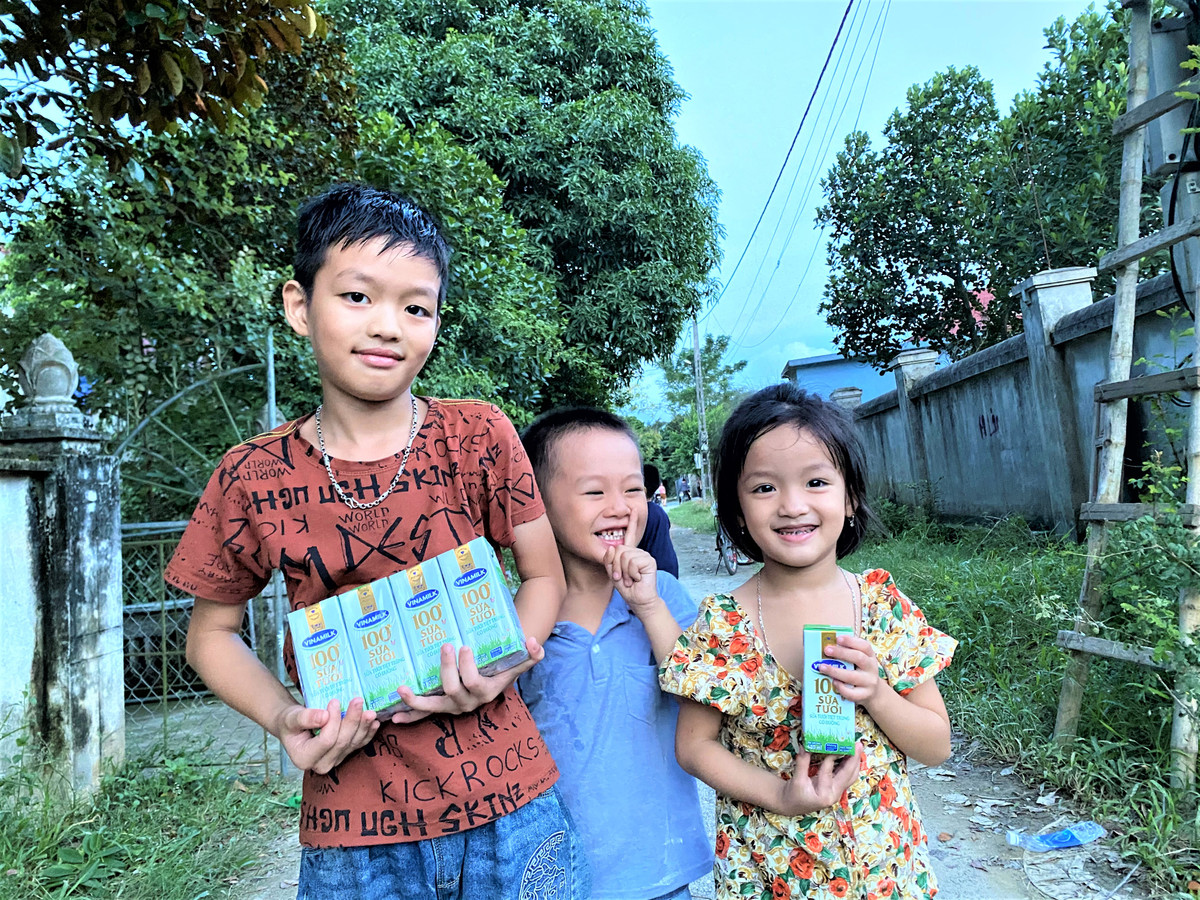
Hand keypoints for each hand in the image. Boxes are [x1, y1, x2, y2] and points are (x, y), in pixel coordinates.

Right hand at [277, 697, 378, 774]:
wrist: (295, 726)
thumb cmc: (290, 722)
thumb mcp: (292, 718)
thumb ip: (305, 718)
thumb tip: (324, 716)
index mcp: (304, 758)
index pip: (326, 741)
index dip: (333, 721)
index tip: (334, 701)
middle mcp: (321, 764)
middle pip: (342, 742)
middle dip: (352, 721)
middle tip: (357, 700)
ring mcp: (335, 760)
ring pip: (353, 743)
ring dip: (363, 726)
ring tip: (370, 711)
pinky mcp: (345, 754)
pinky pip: (359, 744)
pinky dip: (368, 733)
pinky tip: (375, 722)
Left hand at [391, 635, 544, 723]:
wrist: (494, 684)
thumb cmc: (504, 670)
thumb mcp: (518, 663)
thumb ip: (531, 655)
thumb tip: (533, 641)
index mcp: (485, 692)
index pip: (474, 682)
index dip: (468, 668)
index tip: (464, 647)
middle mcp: (467, 703)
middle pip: (452, 690)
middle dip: (446, 669)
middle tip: (446, 646)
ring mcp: (451, 707)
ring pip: (432, 707)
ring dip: (415, 701)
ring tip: (402, 689)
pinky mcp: (439, 707)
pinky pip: (423, 714)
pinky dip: (409, 714)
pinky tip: (394, 716)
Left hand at [603, 515, 660, 618]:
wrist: (639, 600)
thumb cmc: (627, 588)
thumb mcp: (613, 573)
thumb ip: (610, 560)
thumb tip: (613, 547)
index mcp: (630, 553)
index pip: (630, 535)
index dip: (632, 522)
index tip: (633, 509)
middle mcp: (638, 552)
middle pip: (618, 550)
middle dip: (616, 566)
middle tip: (622, 577)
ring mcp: (644, 556)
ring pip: (624, 556)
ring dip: (623, 571)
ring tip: (630, 579)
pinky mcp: (649, 561)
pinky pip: (632, 562)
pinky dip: (631, 573)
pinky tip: (637, 578)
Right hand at [775, 744, 862, 816]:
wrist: (792, 806)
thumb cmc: (793, 795)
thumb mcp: (796, 779)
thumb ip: (802, 762)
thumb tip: (804, 745)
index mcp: (824, 794)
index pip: (828, 771)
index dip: (831, 756)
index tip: (833, 743)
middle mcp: (834, 794)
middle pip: (848, 775)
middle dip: (853, 759)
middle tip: (857, 744)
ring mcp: (837, 793)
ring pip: (851, 777)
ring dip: (855, 762)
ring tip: (857, 748)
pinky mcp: (837, 789)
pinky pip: (847, 777)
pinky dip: (850, 766)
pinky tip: (851, 757)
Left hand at [820, 634, 884, 709]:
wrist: (873, 692)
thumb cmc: (860, 672)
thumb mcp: (859, 661)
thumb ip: (847, 653)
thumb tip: (827, 646)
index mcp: (870, 656)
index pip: (864, 646)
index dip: (851, 641)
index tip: (838, 638)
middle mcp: (871, 668)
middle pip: (858, 658)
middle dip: (841, 653)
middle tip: (826, 650)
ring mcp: (869, 683)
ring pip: (852, 676)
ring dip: (835, 671)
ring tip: (822, 667)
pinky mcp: (864, 695)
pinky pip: (852, 693)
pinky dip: (841, 688)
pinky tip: (833, 682)